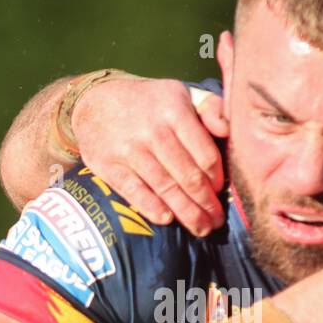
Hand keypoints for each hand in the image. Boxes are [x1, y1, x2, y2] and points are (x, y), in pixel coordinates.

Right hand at [72, 77, 228, 234]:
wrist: (94, 101)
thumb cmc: (148, 103)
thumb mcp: (180, 94)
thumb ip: (211, 108)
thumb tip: (229, 130)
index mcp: (175, 111)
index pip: (205, 155)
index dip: (217, 179)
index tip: (221, 193)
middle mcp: (153, 130)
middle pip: (188, 176)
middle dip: (206, 204)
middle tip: (217, 222)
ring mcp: (129, 149)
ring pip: (165, 187)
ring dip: (186, 213)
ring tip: (201, 229)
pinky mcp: (108, 165)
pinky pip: (134, 191)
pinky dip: (151, 207)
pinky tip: (167, 219)